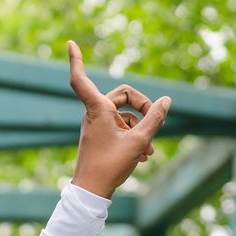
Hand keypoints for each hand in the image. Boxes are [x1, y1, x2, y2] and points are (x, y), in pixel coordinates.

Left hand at [66, 40, 168, 197]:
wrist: (91, 192)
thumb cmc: (110, 166)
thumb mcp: (139, 141)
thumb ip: (154, 119)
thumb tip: (166, 101)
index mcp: (97, 109)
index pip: (80, 79)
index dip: (76, 60)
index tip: (69, 42)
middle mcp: (94, 114)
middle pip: (123, 97)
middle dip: (143, 109)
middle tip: (155, 124)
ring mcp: (97, 126)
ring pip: (125, 116)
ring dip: (140, 129)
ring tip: (147, 152)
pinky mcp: (100, 137)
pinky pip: (120, 128)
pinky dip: (133, 137)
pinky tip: (142, 156)